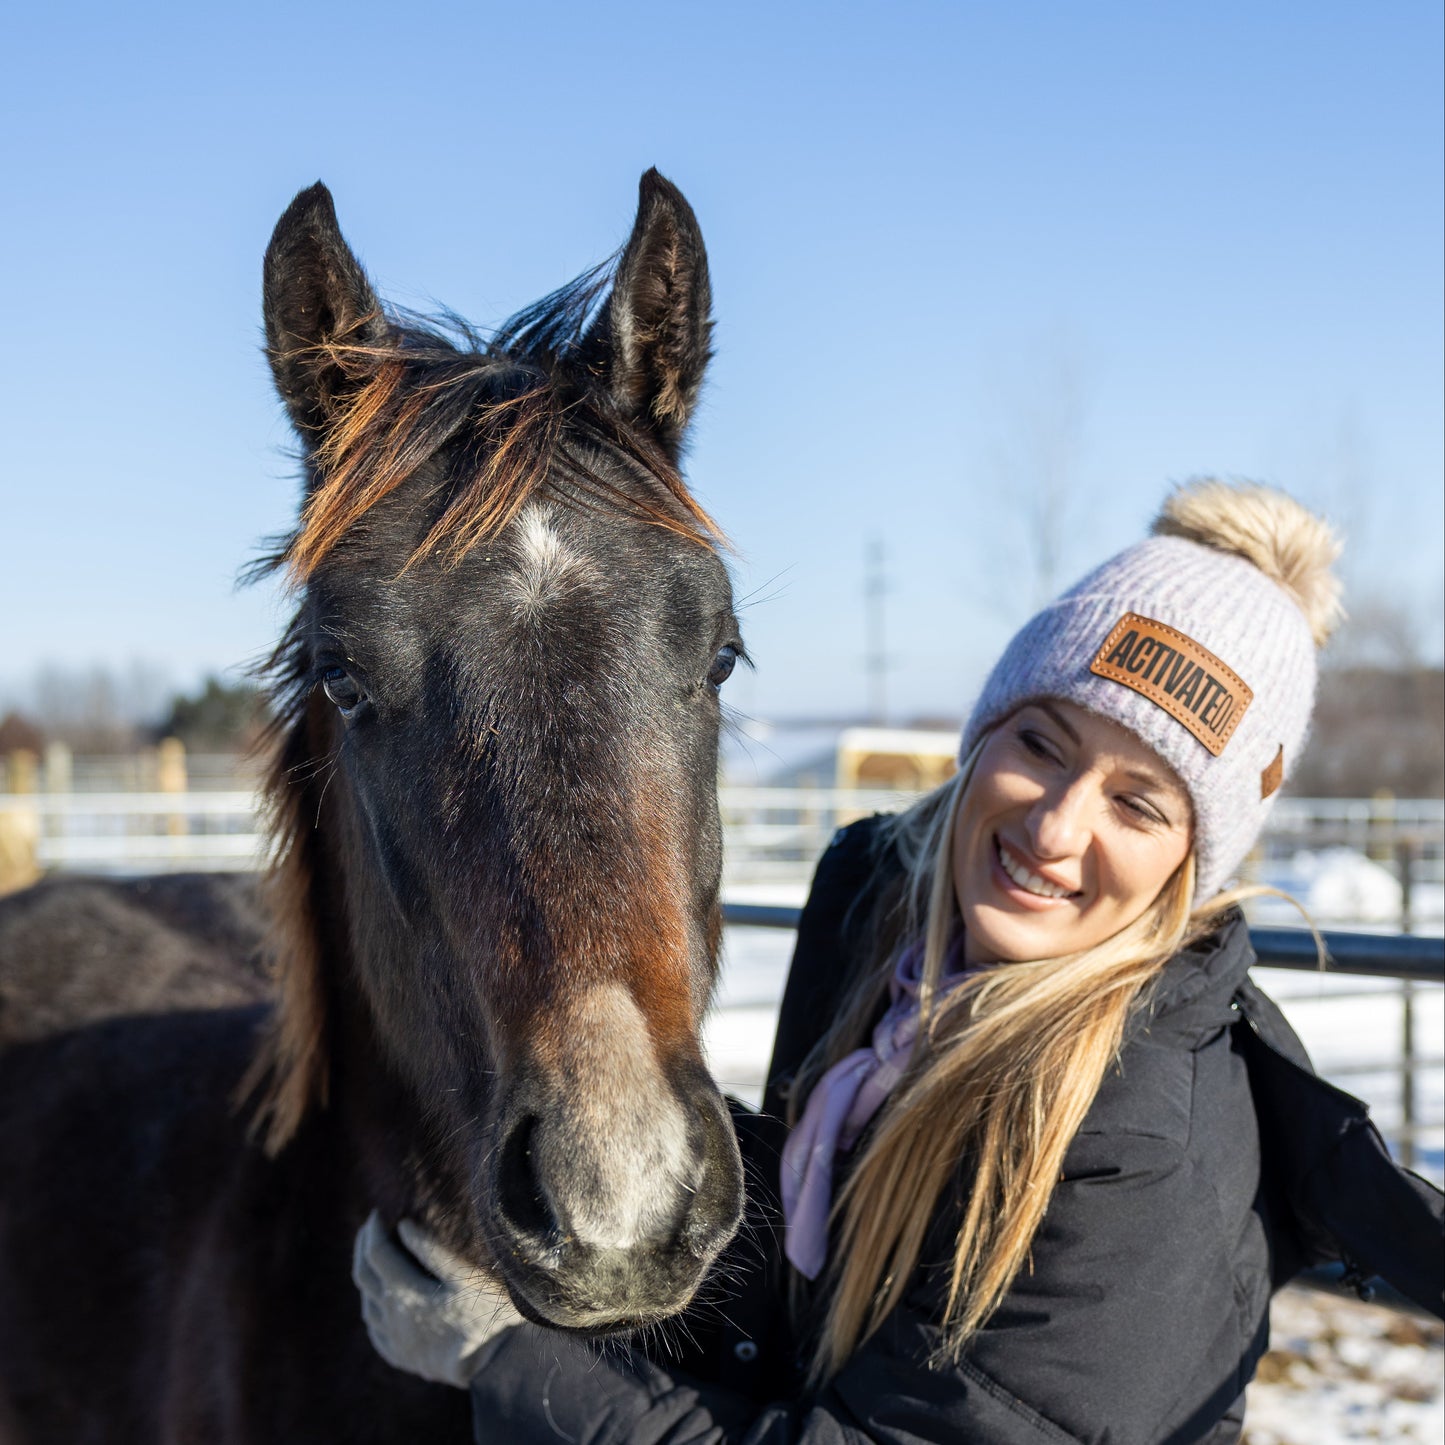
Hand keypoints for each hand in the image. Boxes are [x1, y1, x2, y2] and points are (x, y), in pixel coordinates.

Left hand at [351, 1209, 522, 1387]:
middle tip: (369, 1227)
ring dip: (365, 1278)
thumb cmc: (485, 1314)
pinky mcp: (402, 1358)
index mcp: (405, 1294)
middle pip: (364, 1277)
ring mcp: (395, 1341)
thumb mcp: (463, 1275)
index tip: (378, 1212)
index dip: (374, 1230)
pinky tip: (378, 1305)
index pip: (376, 1254)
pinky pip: (376, 1332)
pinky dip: (372, 1310)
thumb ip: (430, 1250)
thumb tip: (403, 1226)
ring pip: (367, 1305)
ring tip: (373, 1259)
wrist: (493, 1364)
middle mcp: (392, 1318)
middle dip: (362, 1248)